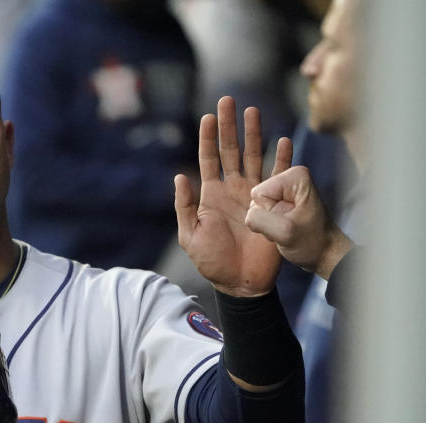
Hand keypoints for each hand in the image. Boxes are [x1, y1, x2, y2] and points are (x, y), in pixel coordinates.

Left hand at [174, 96, 292, 295]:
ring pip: (254, 156)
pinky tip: (284, 140)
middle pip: (231, 150)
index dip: (207, 137)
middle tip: (228, 100)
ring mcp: (253, 194)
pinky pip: (278, 176)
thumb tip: (179, 176)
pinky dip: (282, 158)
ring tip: (253, 111)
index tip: (208, 115)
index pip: (208, 158)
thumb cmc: (212, 262)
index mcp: (211, 194)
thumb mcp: (190, 235)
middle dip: (229, 125)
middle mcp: (232, 189)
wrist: (241, 282)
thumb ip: (185, 206)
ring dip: (254, 134)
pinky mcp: (272, 203)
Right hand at [245, 166, 353, 279]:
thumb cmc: (311, 242)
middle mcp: (289, 178)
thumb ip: (260, 220)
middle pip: (256, 198)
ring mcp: (284, 190)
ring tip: (286, 227)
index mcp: (295, 177)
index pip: (259, 193)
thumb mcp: (284, 232)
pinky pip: (259, 212)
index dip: (269, 212)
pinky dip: (268, 225)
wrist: (323, 253)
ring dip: (268, 223)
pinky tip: (282, 228)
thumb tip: (248, 215)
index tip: (287, 220)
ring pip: (256, 207)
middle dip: (267, 217)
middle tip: (286, 225)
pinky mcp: (280, 201)